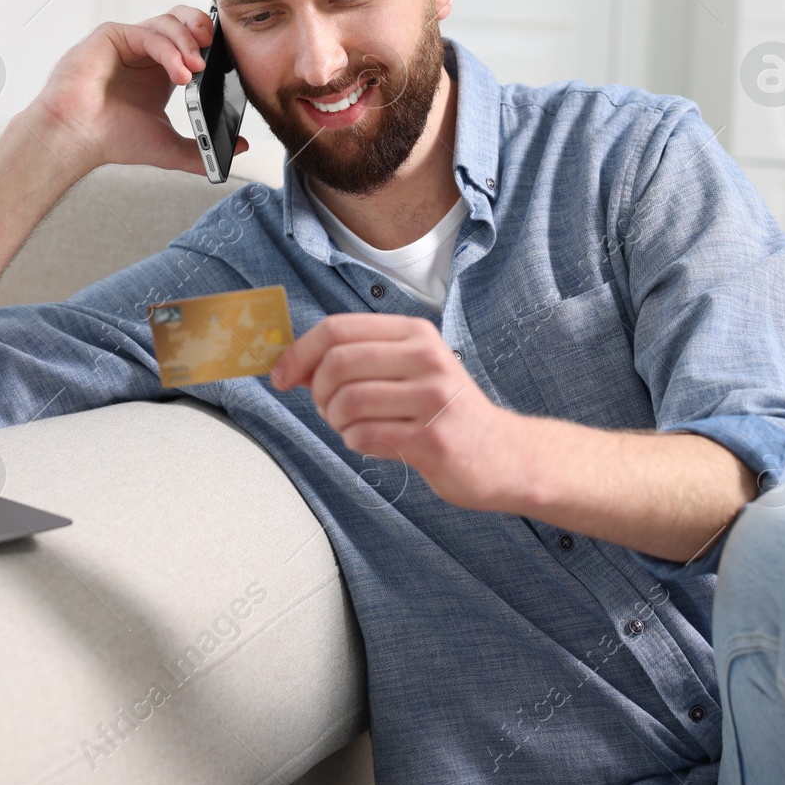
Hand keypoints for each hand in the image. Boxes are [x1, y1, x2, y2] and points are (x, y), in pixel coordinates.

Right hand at [27, 6, 248, 174]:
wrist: (77, 139)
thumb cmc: (112, 140)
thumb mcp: (168, 146)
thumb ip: (204, 149)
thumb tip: (240, 150)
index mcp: (160, 70)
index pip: (194, 41)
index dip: (213, 46)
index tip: (230, 61)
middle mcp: (145, 52)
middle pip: (183, 20)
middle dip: (204, 29)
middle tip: (217, 48)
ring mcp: (128, 41)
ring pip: (168, 22)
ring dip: (189, 43)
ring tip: (196, 69)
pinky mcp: (112, 35)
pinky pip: (149, 32)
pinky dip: (169, 49)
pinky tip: (180, 72)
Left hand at [269, 313, 530, 512]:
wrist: (503, 455)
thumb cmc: (443, 412)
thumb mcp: (408, 369)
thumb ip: (357, 360)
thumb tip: (291, 363)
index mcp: (415, 333)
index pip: (338, 329)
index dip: (298, 353)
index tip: (280, 376)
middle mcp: (427, 358)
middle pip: (337, 363)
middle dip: (317, 391)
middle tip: (326, 408)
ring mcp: (433, 398)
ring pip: (347, 402)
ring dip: (336, 420)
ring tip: (354, 426)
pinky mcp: (432, 439)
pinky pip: (364, 436)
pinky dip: (355, 442)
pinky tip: (375, 442)